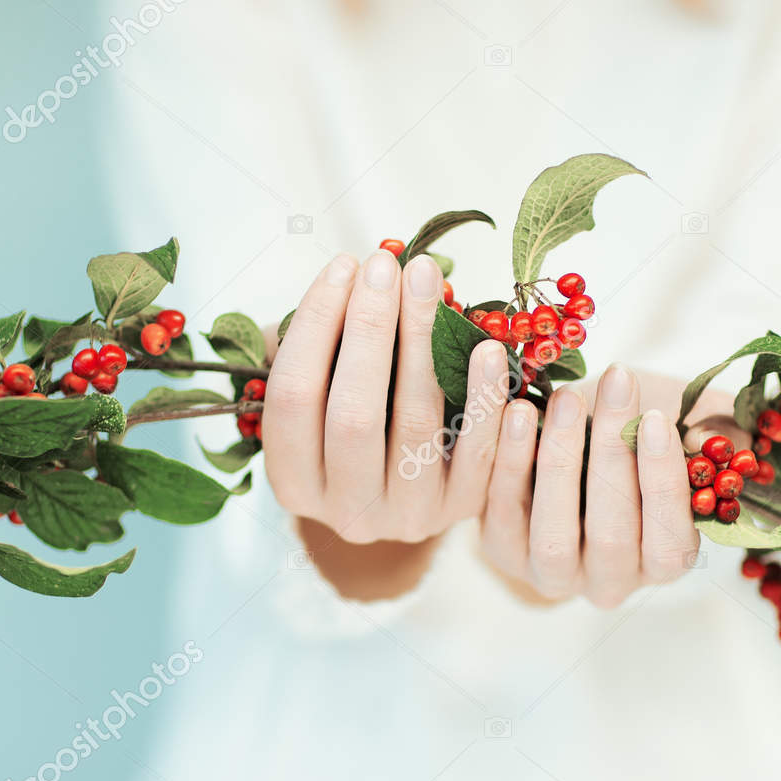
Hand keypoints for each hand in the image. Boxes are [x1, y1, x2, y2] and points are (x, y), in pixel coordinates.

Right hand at [261, 249, 512, 544]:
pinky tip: (487, 348)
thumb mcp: (325, 396)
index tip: (342, 266)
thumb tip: (351, 277)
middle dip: (369, 329)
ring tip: (429, 283)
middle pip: (353, 415)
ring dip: (424, 346)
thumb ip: (325, 352)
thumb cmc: (358, 420)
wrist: (409, 491)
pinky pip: (479, 452)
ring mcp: (407, 515)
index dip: (315, 326)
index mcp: (294, 483)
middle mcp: (346, 512)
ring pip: (417, 425)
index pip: (294, 398)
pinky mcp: (462, 509)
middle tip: (385, 265)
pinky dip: (484, 398)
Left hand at [481, 365, 721, 609]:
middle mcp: (607, 580)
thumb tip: (706, 438)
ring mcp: (548, 572)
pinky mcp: (499, 547)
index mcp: (662, 560)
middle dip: (612, 455)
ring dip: (560, 460)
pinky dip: (507, 459)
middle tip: (615, 386)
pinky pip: (499, 509)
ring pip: (553, 535)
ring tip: (566, 397)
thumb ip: (716, 432)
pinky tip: (517, 410)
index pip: (669, 542)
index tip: (656, 418)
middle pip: (611, 536)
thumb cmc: (638, 433)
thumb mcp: (687, 426)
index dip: (663, 484)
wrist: (571, 434)